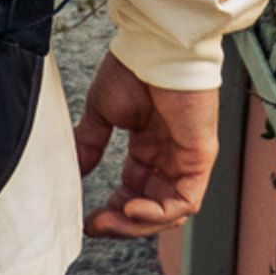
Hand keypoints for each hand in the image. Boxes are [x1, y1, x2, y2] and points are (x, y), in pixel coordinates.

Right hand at [75, 62, 217, 239]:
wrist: (155, 49)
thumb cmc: (133, 70)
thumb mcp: (102, 112)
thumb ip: (91, 143)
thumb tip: (75, 170)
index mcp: (149, 145)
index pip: (134, 191)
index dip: (112, 211)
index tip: (87, 219)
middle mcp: (170, 157)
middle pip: (151, 208)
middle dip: (122, 224)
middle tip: (95, 225)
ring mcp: (187, 160)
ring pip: (169, 212)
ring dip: (138, 224)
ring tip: (109, 220)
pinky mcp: (200, 159)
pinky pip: (185, 202)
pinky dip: (158, 213)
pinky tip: (131, 208)